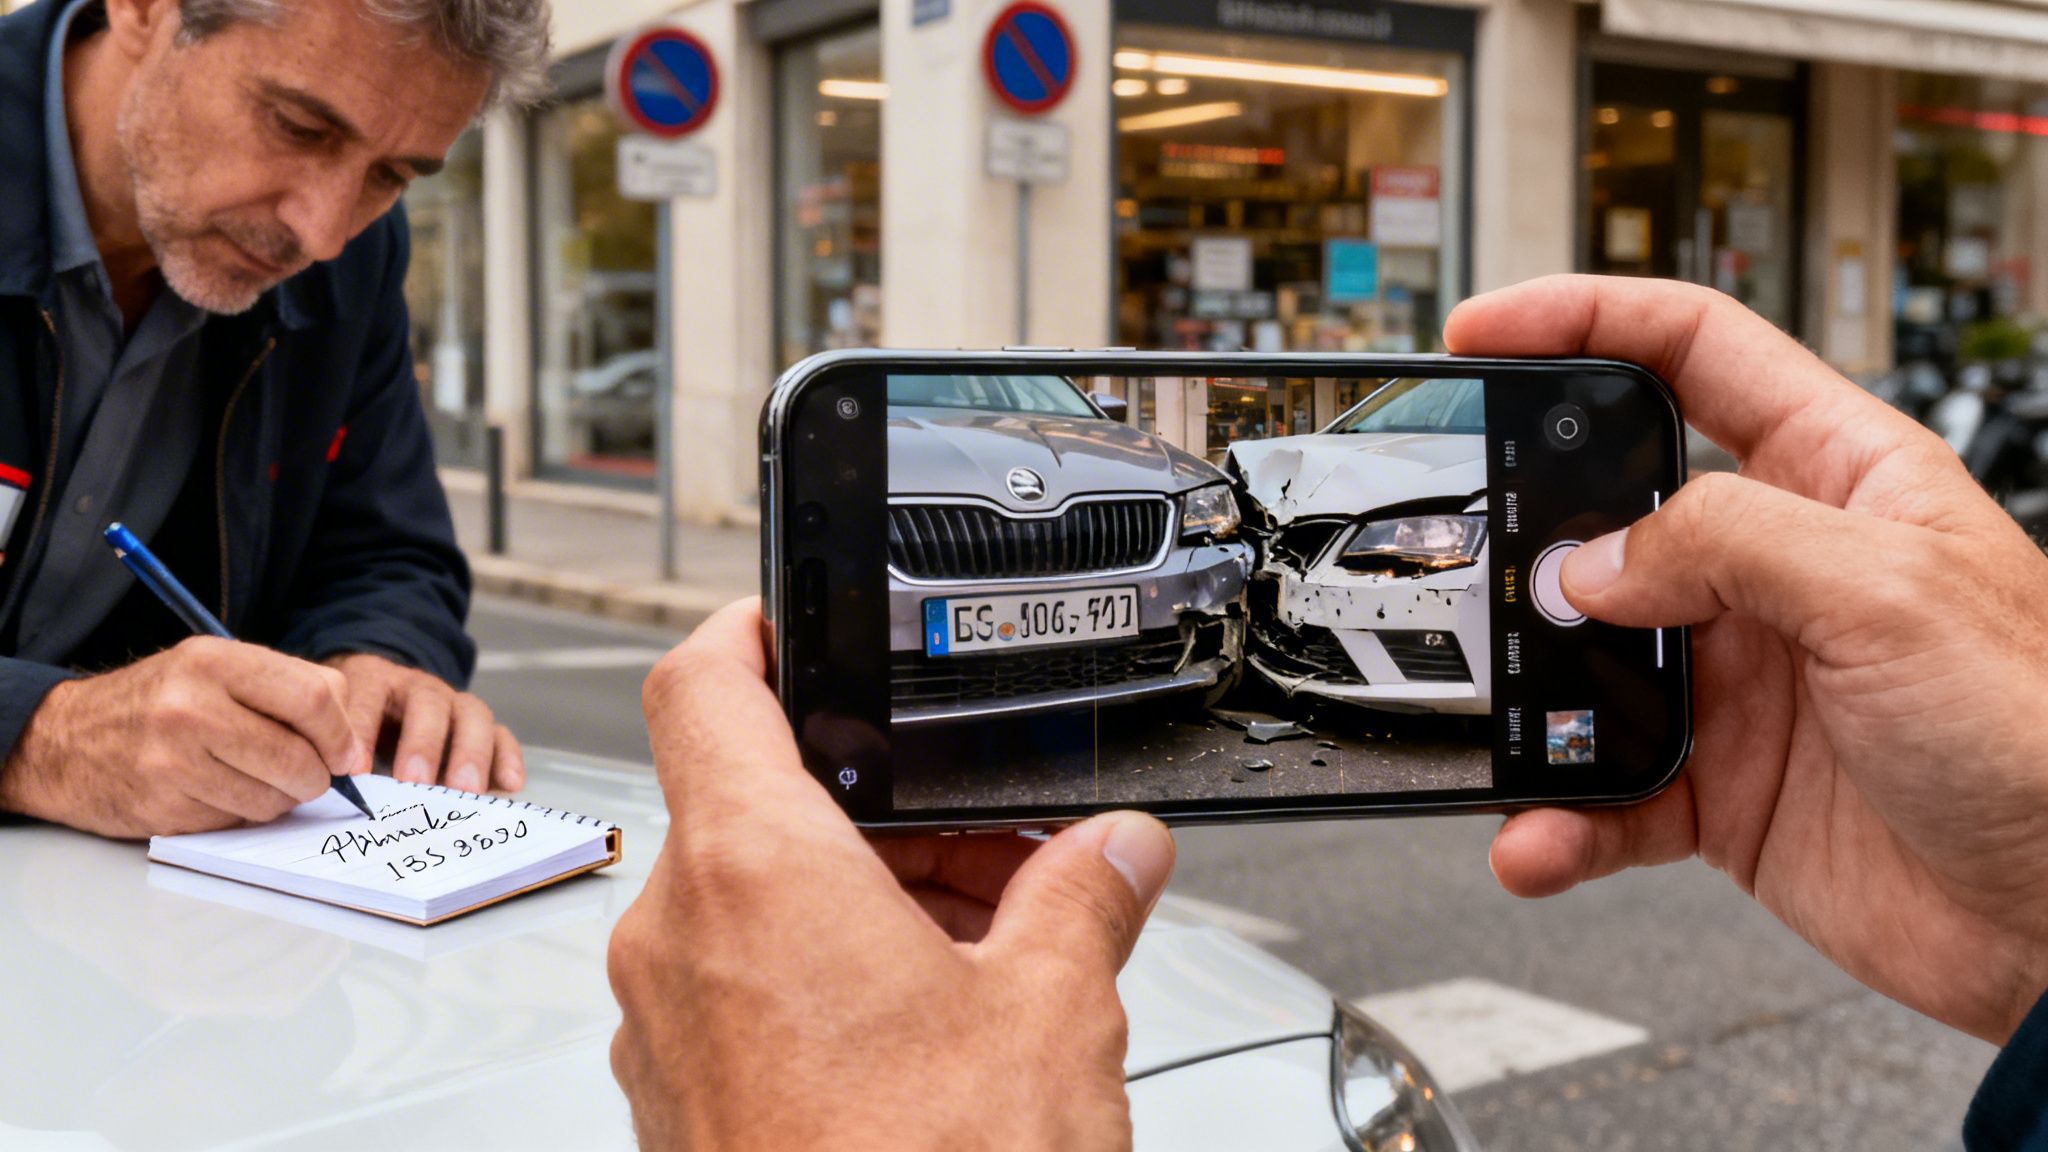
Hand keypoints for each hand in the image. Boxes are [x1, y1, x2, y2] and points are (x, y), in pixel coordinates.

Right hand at [0, 637, 365, 837]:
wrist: (61, 740)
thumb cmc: (156, 702)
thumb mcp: (214, 668)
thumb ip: (287, 688)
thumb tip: (351, 741)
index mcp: (213, 661)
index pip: (315, 698)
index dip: (342, 734)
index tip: (345, 754)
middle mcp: (191, 707)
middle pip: (300, 758)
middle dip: (317, 777)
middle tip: (308, 775)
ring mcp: (174, 760)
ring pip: (274, 799)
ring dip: (280, 799)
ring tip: (255, 779)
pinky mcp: (163, 806)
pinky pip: (238, 822)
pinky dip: (243, 814)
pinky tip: (219, 793)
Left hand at [324, 652, 522, 793]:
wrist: (381, 698)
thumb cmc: (349, 725)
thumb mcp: (330, 725)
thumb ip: (325, 747)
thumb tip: (314, 786)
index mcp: (373, 679)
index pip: (367, 695)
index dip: (362, 731)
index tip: (355, 774)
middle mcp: (419, 688)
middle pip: (428, 705)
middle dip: (423, 744)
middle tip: (416, 782)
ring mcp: (454, 705)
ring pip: (472, 715)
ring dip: (469, 753)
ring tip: (464, 790)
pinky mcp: (481, 726)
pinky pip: (501, 735)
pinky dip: (507, 757)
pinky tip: (510, 784)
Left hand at [608, 600, 1176, 1149]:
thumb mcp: (1051, 1020)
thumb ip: (1083, 902)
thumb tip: (1116, 854)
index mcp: (754, 876)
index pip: (700, 685)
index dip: (744, 631)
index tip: (785, 620)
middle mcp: (679, 941)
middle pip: (759, 806)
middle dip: (881, 813)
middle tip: (987, 850)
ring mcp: (667, 1028)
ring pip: (753, 904)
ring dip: (859, 898)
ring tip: (981, 953)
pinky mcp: (678, 1101)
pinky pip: (740, 989)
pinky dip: (821, 975)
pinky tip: (926, 1032)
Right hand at [1444, 275, 2047, 1043]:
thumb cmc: (2046, 738)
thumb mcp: (1892, 594)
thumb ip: (1727, 544)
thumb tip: (1592, 560)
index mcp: (1839, 478)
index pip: (1695, 354)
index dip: (1587, 323)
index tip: (1487, 330)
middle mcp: (1781, 570)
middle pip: (1613, 511)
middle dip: (1530, 531)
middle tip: (1471, 553)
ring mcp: (1744, 678)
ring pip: (1590, 663)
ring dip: (1533, 700)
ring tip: (1506, 725)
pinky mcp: (1721, 785)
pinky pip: (1606, 789)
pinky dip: (1560, 816)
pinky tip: (1544, 833)